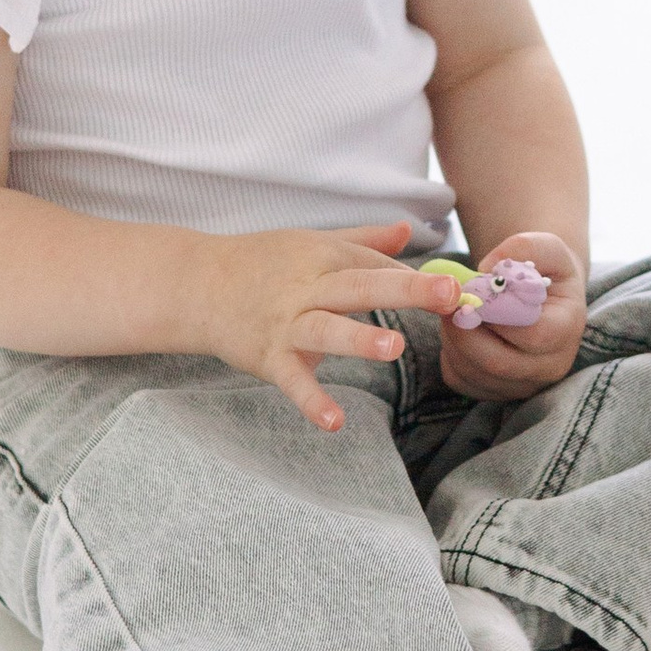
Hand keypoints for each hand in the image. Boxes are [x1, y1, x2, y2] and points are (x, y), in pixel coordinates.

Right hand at [193, 220, 426, 431]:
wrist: (195, 284)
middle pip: (359, 285)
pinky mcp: (268, 356)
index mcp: (324, 255)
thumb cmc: (262, 263)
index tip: (455, 289)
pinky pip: (292, 380)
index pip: (375, 264)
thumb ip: (364, 239)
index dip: (413, 277)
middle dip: (405, 289)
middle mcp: (308, 286)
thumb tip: (409, 229)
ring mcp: (287, 323)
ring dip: (359, 338)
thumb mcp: (312, 242)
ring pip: (326, 328)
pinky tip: (335, 421)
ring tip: (394, 347)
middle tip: (447, 293)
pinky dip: (311, 401)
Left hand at [416, 230, 586, 402]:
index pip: (533, 335)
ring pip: (476, 373)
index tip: (473, 291)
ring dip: (454, 341)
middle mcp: (551, 365)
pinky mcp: (499, 391)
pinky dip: (450, 356)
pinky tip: (458, 332)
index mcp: (567, 329)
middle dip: (465, 331)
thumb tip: (487, 270)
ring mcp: (525, 383)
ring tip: (453, 312)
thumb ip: (523, 248)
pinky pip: (462, 380)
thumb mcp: (545, 246)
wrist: (543, 295)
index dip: (496, 314)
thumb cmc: (544, 270)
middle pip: (499, 362)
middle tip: (450, 304)